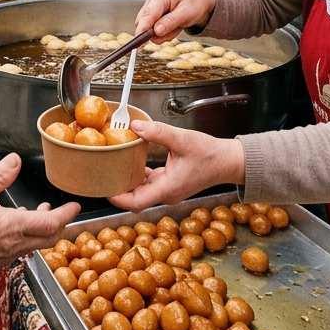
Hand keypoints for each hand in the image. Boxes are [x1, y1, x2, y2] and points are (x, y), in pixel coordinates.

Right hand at [0, 153, 79, 274]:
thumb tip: (15, 161)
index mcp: (11, 227)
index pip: (51, 223)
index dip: (67, 214)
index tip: (75, 205)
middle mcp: (13, 245)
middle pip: (49, 237)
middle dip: (60, 222)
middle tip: (64, 209)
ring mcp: (5, 255)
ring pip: (36, 244)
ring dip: (44, 229)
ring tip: (40, 211)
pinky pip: (21, 248)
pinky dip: (28, 235)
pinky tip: (15, 224)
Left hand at [109, 121, 243, 212]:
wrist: (228, 161)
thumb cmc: (210, 154)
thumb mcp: (182, 139)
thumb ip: (158, 132)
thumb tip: (136, 127)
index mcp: (168, 189)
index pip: (136, 203)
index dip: (117, 198)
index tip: (104, 188)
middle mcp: (166, 193)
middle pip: (135, 199)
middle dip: (117, 189)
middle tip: (102, 175)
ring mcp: (168, 190)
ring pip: (141, 191)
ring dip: (127, 182)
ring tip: (111, 168)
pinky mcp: (170, 183)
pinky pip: (149, 183)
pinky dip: (138, 175)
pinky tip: (132, 162)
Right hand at [135, 0, 215, 40]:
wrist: (199, 3)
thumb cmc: (194, 3)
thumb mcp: (186, 12)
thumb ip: (171, 21)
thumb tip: (156, 31)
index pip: (148, 13)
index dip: (143, 26)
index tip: (140, 37)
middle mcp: (152, 2)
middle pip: (143, 22)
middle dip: (157, 32)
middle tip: (174, 30)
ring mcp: (152, 10)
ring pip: (147, 30)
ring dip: (163, 35)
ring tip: (176, 27)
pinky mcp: (153, 18)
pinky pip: (153, 33)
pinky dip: (164, 35)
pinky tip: (173, 28)